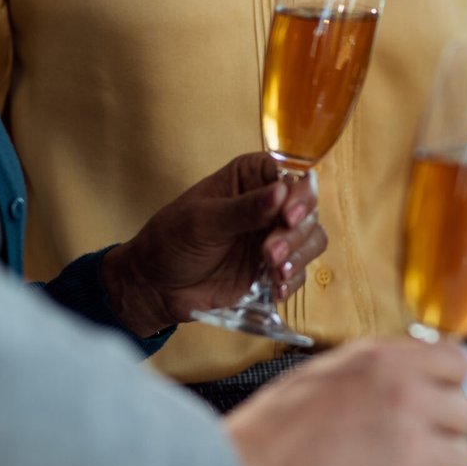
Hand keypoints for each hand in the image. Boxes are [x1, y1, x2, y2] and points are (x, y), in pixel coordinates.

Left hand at [101, 154, 326, 336]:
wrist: (155, 287)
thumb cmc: (170, 242)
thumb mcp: (203, 221)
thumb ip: (244, 209)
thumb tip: (282, 191)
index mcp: (249, 179)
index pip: (290, 176)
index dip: (298, 195)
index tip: (288, 216)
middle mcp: (268, 204)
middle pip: (308, 210)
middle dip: (296, 233)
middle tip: (270, 253)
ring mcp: (273, 236)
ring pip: (311, 239)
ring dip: (299, 256)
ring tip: (273, 273)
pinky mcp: (273, 268)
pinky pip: (300, 271)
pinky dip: (292, 280)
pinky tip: (275, 289)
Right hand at [217, 337, 466, 465]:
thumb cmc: (265, 438)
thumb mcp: (320, 374)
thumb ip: (374, 369)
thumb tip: (411, 368)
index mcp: (385, 362)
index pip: (457, 362)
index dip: (444, 384)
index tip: (433, 400)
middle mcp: (408, 398)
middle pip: (464, 411)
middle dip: (439, 430)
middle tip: (406, 447)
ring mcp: (413, 449)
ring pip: (463, 455)